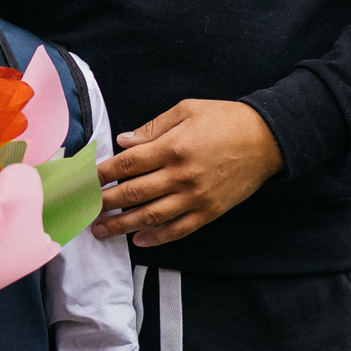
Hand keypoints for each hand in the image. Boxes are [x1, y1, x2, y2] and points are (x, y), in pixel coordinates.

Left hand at [92, 99, 283, 247]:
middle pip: (132, 193)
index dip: (100, 175)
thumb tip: (122, 142)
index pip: (126, 165)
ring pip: (150, 216)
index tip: (83, 182)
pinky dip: (157, 238)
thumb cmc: (225, 119)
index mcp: (172, 147)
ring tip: (101, 231)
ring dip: (122, 226)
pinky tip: (139, 241)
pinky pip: (178, 230)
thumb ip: (152, 128)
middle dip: (103, 203)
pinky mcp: (209, 212)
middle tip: (83, 210)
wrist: (267, 139)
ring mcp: (195, 197)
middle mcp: (181, 175)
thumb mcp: (187, 110)